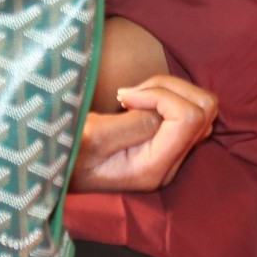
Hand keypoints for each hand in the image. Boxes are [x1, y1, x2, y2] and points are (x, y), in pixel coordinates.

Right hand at [69, 74, 218, 191]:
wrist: (54, 168)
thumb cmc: (67, 153)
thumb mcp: (94, 137)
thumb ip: (135, 124)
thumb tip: (164, 110)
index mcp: (154, 168)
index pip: (189, 118)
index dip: (161, 95)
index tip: (124, 97)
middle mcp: (170, 164)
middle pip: (203, 109)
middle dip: (169, 89)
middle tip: (130, 94)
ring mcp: (171, 155)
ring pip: (201, 105)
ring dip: (168, 89)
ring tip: (132, 96)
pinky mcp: (166, 143)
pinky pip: (188, 108)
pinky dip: (167, 94)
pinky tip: (137, 101)